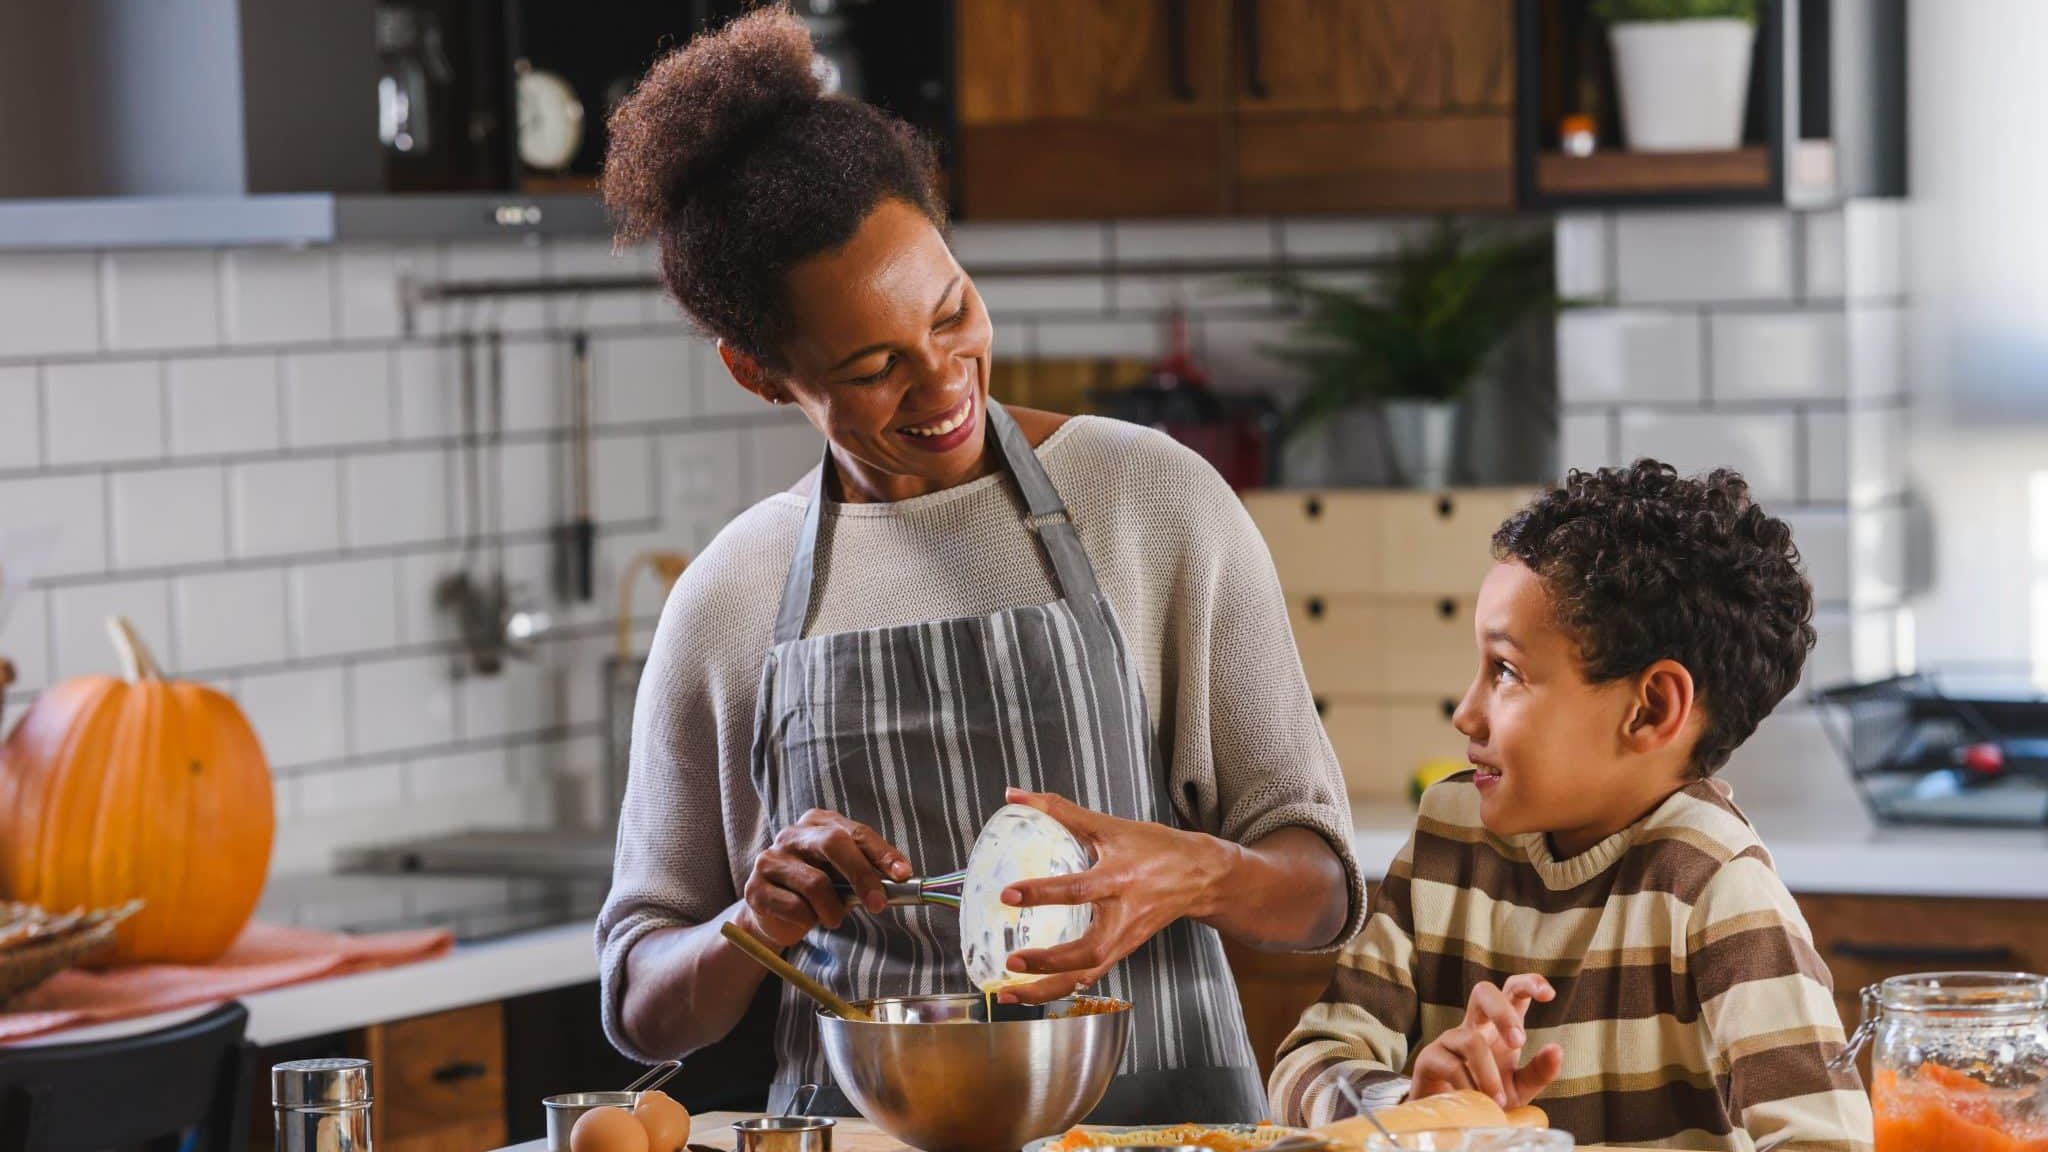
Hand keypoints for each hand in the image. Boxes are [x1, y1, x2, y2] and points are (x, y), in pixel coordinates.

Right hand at [736, 809, 911, 949]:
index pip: (857, 833)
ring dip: (832, 909)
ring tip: (833, 918)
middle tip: (878, 904)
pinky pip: (793, 907)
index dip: (882, 854)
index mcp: (819, 823)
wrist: (774, 916)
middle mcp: (792, 834)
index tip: (903, 875)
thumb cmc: (818, 890)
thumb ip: (868, 871)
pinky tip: (806, 919)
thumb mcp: (845, 876)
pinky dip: (808, 920)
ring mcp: (770, 859)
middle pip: (833, 844)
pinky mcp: (755, 888)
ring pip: (815, 883)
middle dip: (861, 875)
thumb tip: (902, 878)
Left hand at [994, 788, 1236, 1004]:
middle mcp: (1124, 915)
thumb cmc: (1154, 848)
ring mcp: (1125, 939)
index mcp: (1119, 879)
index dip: (1042, 893)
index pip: (1078, 889)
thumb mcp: (1109, 825)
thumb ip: (1060, 810)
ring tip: (1011, 994)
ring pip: (1087, 973)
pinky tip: (1036, 994)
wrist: (1198, 876)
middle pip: (1087, 951)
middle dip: (1048, 962)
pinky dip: (1064, 988)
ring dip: (1049, 988)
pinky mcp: (1124, 951)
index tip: (1008, 895)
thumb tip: (1014, 795)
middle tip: (1012, 963)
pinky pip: (1092, 976)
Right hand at [1407, 974, 1563, 1108]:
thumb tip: (1557, 1049)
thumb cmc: (1488, 1098)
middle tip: (1518, 1042)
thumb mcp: (1520, 1088)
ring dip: (1488, 1072)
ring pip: (1471, 1040)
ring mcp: (1450, 1039)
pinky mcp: (1429, 1058)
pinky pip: (1452, 1065)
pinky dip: (1469, 1086)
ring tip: (1497, 1100)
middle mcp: (1474, 1025)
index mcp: (1499, 1026)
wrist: (1453, 1121)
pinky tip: (1475, 1101)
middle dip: (1502, 1012)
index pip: (1512, 990)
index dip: (1529, 983)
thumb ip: (1539, 1071)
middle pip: (1483, 992)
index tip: (1549, 995)